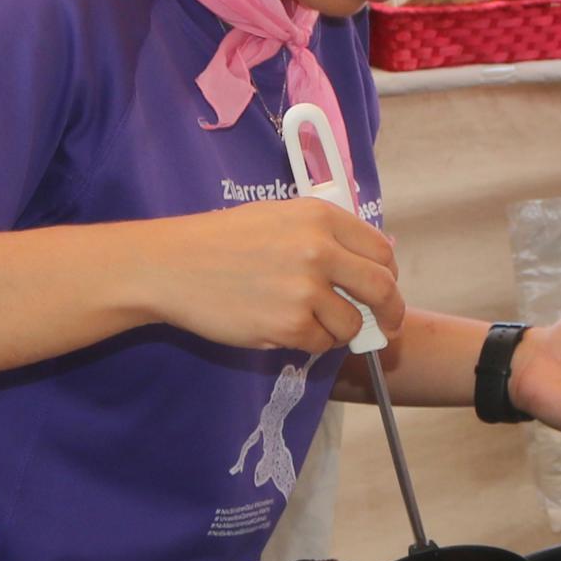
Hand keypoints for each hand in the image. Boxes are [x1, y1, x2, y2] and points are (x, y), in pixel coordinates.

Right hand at [132, 197, 401, 356]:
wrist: (171, 267)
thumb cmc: (219, 241)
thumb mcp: (277, 217)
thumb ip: (324, 234)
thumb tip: (369, 260)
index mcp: (320, 217)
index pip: (381, 250)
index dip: (389, 275)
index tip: (386, 291)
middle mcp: (319, 249)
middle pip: (382, 289)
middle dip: (389, 313)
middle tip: (384, 327)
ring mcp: (305, 289)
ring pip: (351, 323)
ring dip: (339, 331)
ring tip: (310, 323)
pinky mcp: (288, 325)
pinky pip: (320, 343)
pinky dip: (309, 342)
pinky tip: (283, 328)